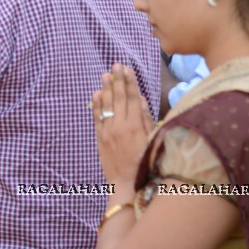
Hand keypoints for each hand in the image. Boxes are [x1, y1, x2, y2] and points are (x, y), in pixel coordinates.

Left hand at [92, 63, 154, 186]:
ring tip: (105, 74)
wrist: (127, 183)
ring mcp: (108, 131)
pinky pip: (97, 117)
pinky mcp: (100, 138)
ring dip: (105, 88)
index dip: (129, 82)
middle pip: (118, 98)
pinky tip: (95, 93)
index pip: (131, 98)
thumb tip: (140, 100)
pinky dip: (96, 105)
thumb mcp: (152, 141)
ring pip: (106, 105)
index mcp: (135, 125)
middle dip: (117, 80)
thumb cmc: (146, 163)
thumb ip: (146, 119)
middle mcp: (120, 125)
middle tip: (115, 65)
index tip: (127, 69)